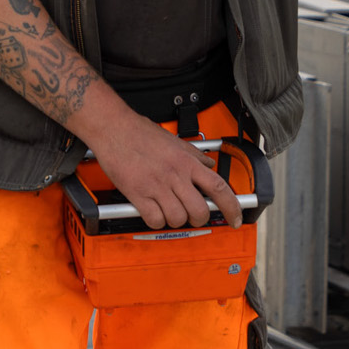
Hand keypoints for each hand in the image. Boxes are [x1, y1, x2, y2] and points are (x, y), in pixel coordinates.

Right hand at [80, 111, 243, 231]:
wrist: (113, 127)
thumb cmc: (140, 132)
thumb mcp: (175, 140)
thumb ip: (194, 155)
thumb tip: (209, 166)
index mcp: (186, 161)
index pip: (219, 187)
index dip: (232, 207)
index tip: (235, 218)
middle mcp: (175, 174)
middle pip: (199, 210)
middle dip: (198, 218)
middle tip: (191, 214)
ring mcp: (156, 185)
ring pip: (178, 219)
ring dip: (175, 219)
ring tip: (167, 209)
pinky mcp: (137, 194)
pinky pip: (155, 220)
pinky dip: (156, 221)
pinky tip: (153, 211)